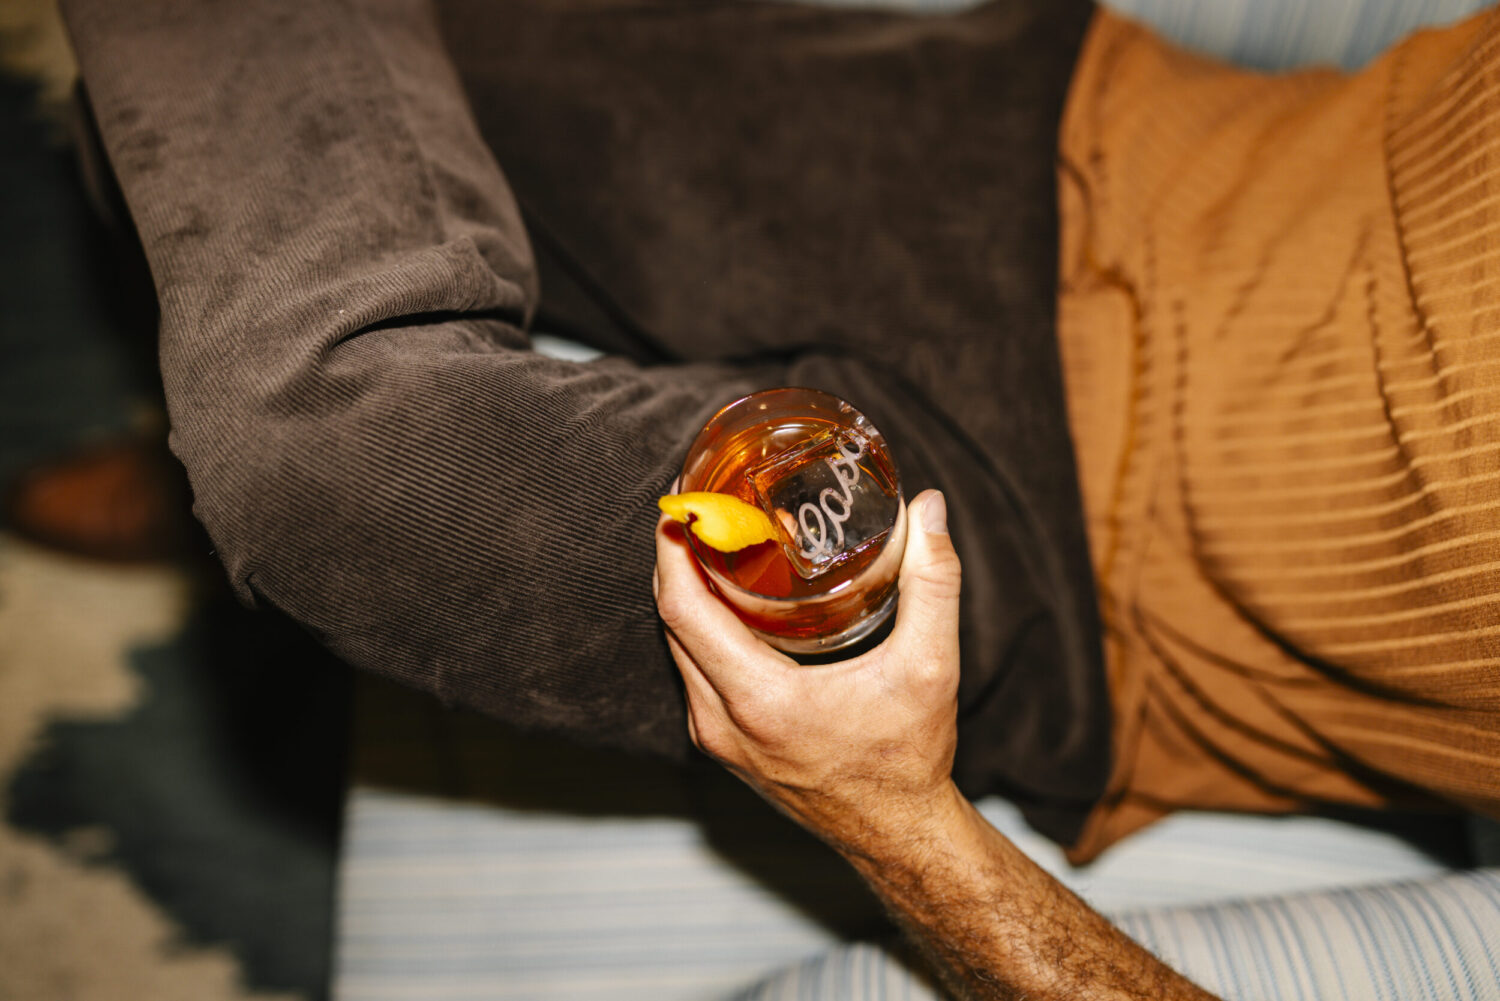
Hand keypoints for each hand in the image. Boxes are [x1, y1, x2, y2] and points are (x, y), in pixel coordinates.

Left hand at [654, 489, 965, 856]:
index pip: (685, 612)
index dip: (673, 553)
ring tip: (711, 546)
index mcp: (761, 701)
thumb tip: (930, 509)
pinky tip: (727, 603)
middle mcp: (724, 723)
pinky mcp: (725, 747)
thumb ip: (934, 583)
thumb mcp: (931, 666)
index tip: (681, 506)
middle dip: (677, 563)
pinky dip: (700, 632)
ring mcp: (718, 740)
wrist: (899, 835)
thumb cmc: (908, 759)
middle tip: (700, 512)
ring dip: (686, 597)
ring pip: (679, 652)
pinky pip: (694, 675)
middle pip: (672, 625)